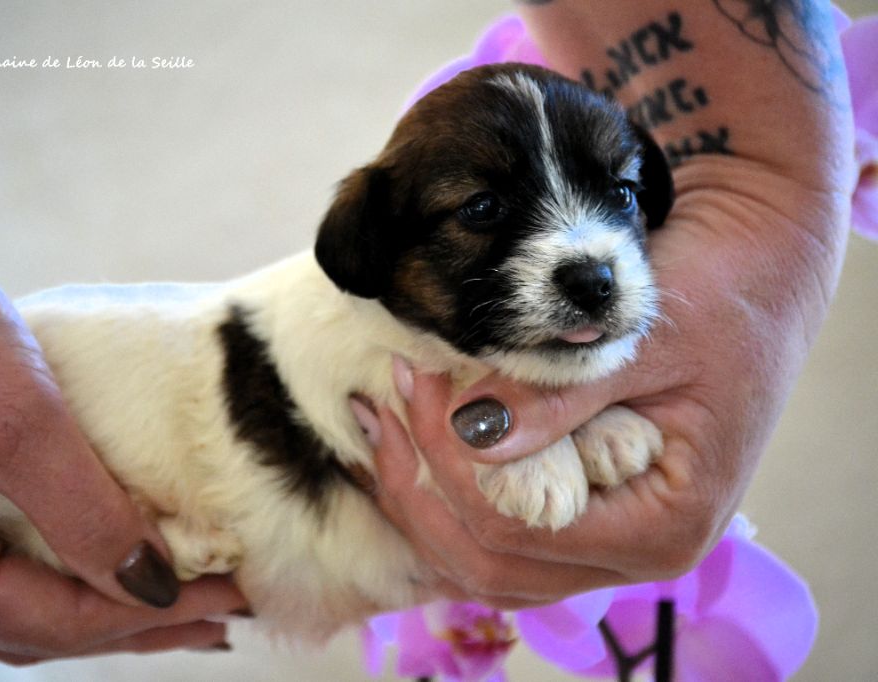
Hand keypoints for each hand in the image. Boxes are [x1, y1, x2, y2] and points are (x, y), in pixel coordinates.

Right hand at [0, 223, 246, 662]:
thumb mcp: (11, 416)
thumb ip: (81, 510)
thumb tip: (150, 584)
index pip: (52, 623)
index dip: (147, 616)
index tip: (226, 599)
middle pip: (36, 624)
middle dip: (131, 620)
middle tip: (217, 616)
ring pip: (18, 596)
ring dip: (99, 598)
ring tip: (177, 599)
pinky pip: (1, 556)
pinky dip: (65, 561)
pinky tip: (108, 548)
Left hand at [367, 0, 854, 607]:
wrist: (759, 266)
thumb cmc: (728, 292)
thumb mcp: (650, 336)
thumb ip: (562, 394)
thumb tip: (471, 435)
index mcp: (665, 525)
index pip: (519, 526)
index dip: (450, 461)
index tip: (418, 379)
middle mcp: (633, 548)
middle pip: (488, 560)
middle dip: (422, 485)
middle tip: (386, 403)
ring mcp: (606, 533)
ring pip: (483, 554)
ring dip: (424, 492)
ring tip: (384, 414)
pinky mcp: (582, 502)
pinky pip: (497, 521)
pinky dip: (447, 482)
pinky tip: (410, 427)